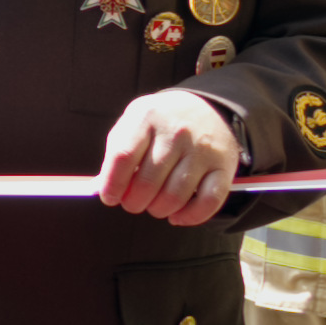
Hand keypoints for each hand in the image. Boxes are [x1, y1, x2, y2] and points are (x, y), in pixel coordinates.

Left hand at [99, 88, 244, 225]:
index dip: (112, 184)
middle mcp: (177, 132)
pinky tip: (177, 216)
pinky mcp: (223, 167)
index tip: (109, 198)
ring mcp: (202, 150)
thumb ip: (117, 150)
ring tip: (154, 207)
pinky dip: (190, 217)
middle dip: (134, 202)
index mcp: (148, 117)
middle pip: (148, 181)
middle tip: (133, 204)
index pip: (123, 156)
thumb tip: (102, 187)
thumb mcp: (135, 121)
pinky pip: (208, 202)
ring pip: (175, 196)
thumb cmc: (162, 121)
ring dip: (159, 210)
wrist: (209, 107)